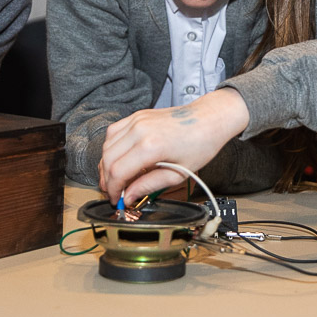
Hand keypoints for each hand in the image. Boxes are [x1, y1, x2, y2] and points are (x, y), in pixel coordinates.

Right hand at [98, 88, 249, 203]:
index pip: (117, 172)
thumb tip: (129, 197)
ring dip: (107, 164)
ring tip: (117, 179)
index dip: (113, 190)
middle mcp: (139, 130)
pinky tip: (120, 159)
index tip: (116, 200)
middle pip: (107, 159)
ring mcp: (137, 120)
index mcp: (150, 146)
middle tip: (115, 193)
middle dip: (107, 180)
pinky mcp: (137, 116)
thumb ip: (149, 186)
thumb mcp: (178, 174)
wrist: (209, 119)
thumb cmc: (201, 144)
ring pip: (107, 146)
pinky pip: (113, 133)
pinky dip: (111, 148)